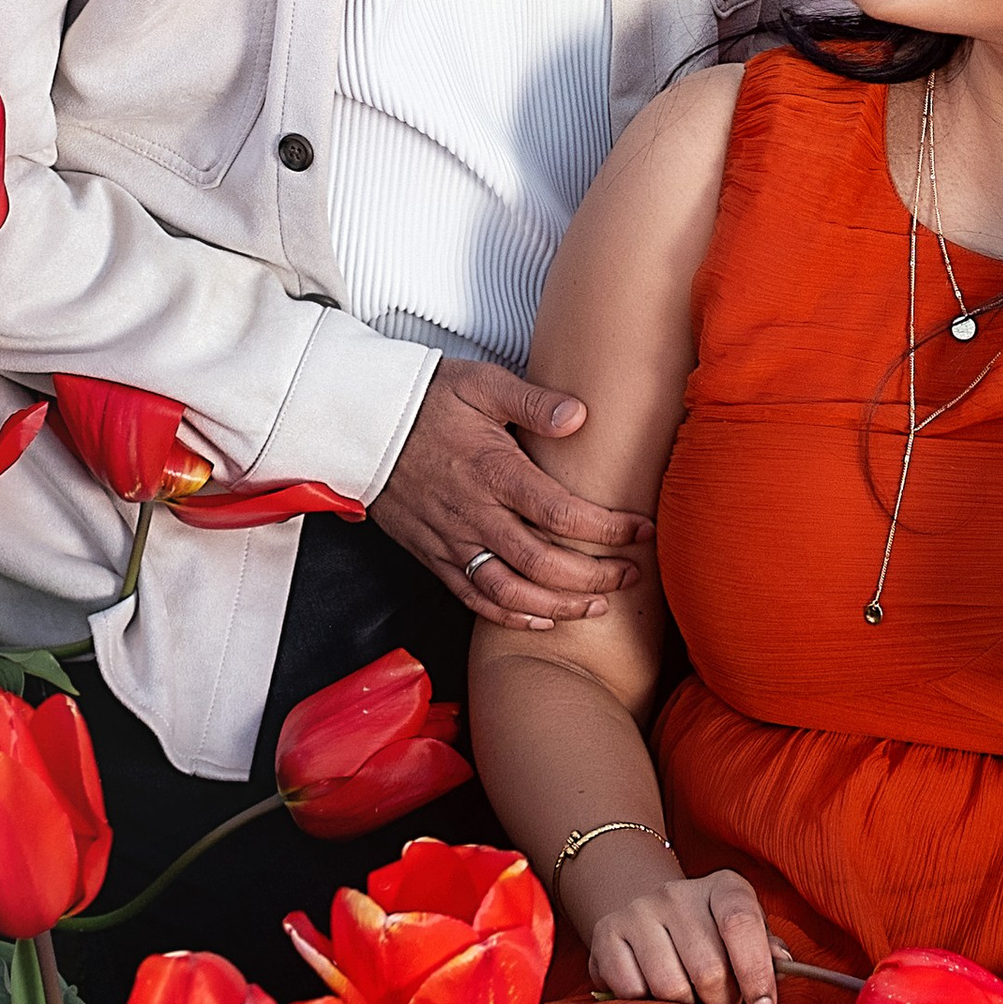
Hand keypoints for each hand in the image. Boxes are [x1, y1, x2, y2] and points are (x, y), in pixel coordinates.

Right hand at [372, 357, 651, 624]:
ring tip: (596, 606)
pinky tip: (541, 619)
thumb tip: (579, 415)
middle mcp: (476, 514)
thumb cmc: (426, 400)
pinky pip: (474, 598)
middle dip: (596, 577)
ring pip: (511, 593)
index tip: (641, 532)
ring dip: (559, 607)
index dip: (609, 530)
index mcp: (495, 472)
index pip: (563, 515)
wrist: (361, 425)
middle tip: (630, 574)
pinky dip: (510, 617)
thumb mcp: (482, 383)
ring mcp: (452, 541)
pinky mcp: (434, 555)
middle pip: (544, 565)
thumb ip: (533, 400)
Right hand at [588, 867, 779, 1003]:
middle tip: (722, 1003)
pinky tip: (654, 992)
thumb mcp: (744, 935)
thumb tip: (783, 964)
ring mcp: (639, 910)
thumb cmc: (710, 935)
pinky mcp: (606, 933)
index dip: (756, 974)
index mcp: (723, 887)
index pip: (741, 924)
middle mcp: (678, 892)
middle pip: (709, 969)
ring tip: (690, 998)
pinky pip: (633, 992)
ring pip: (670, 988)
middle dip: (722, 1002)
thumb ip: (766, 950)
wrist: (649, 916)